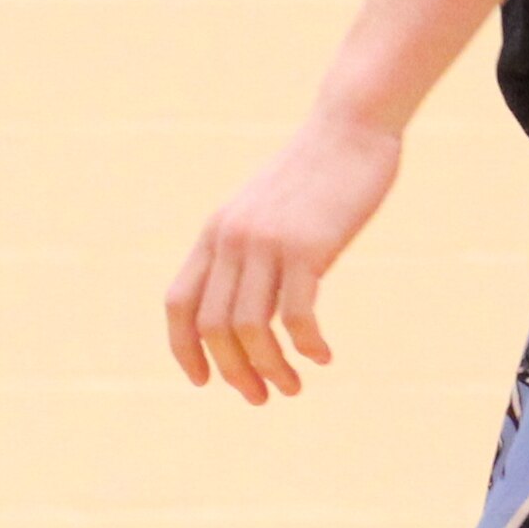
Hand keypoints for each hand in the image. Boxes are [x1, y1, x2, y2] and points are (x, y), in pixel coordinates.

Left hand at [164, 110, 403, 402]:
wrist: (350, 130)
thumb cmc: (314, 176)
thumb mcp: (265, 212)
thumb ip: (247, 251)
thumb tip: (245, 308)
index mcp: (215, 233)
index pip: (178, 304)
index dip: (184, 350)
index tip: (205, 381)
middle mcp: (232, 238)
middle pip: (213, 327)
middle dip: (233, 373)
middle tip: (261, 397)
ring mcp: (267, 242)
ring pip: (251, 329)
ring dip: (269, 370)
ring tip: (292, 387)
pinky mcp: (308, 247)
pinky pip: (296, 316)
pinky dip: (307, 347)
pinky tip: (323, 356)